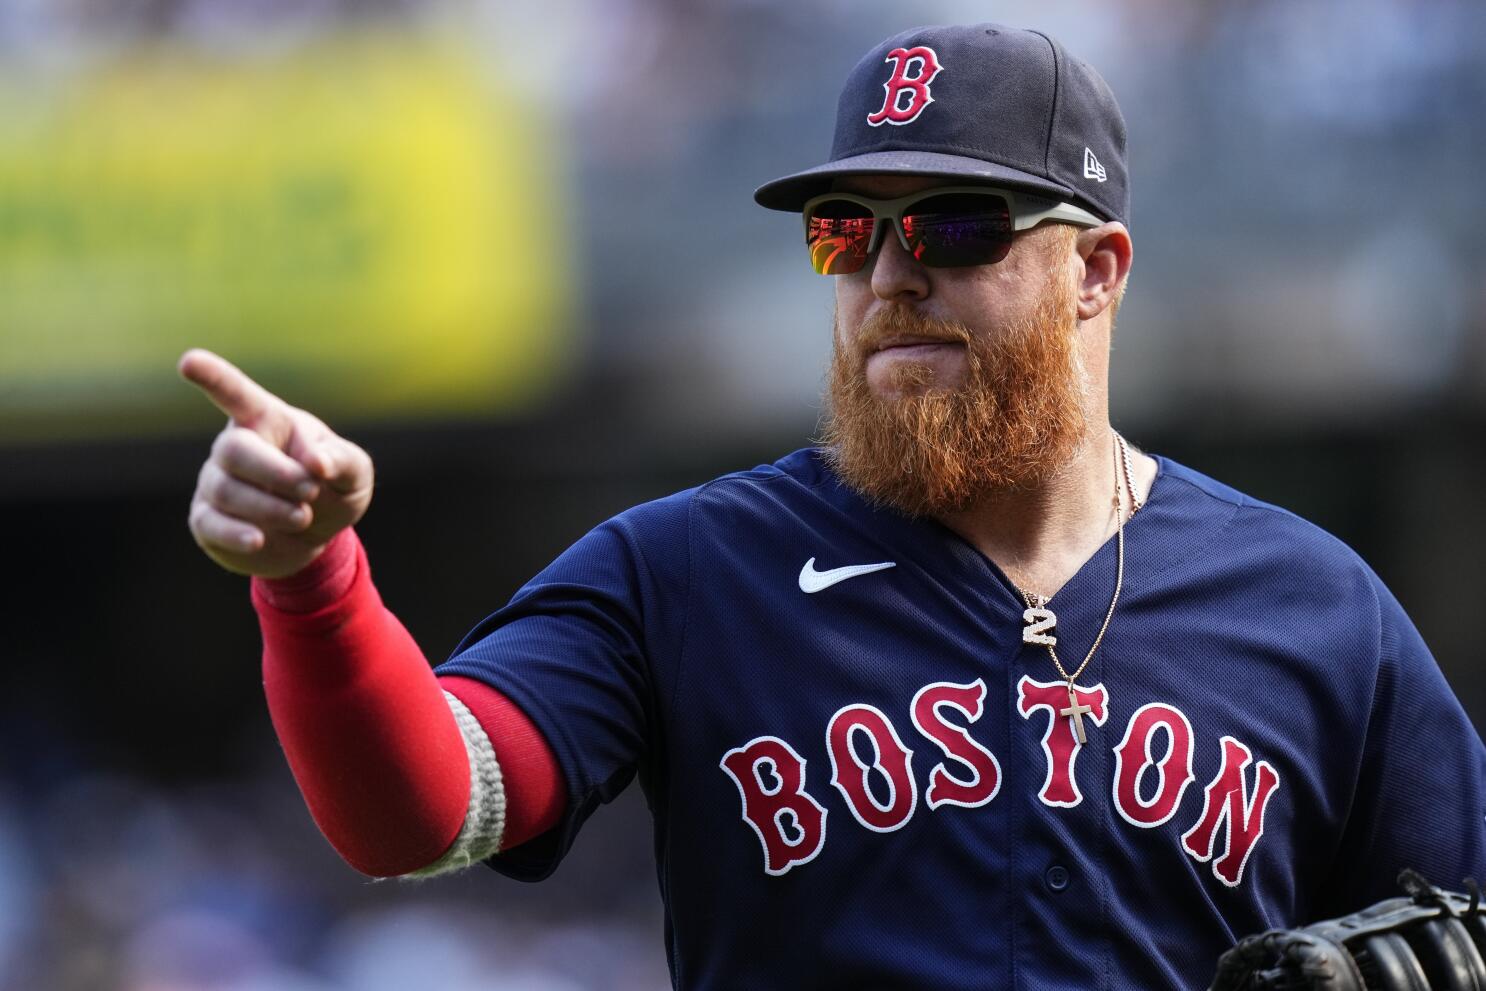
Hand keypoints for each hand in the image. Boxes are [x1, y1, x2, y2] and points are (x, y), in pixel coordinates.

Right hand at [179, 348, 373, 577]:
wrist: (319, 536)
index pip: (235, 394)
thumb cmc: (334, 489)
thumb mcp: (353, 473)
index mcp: (268, 421)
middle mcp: (236, 446)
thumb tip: (316, 463)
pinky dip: (236, 533)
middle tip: (310, 490)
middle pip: (234, 450)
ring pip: (226, 490)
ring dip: (270, 507)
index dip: (213, 377)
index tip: (188, 361)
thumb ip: (342, 460)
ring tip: (303, 517)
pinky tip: (258, 539)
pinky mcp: (208, 521)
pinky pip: (212, 524)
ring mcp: (216, 483)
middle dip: (274, 473)